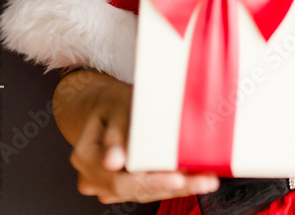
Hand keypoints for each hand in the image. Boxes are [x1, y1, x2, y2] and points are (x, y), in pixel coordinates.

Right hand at [68, 78, 219, 203]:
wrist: (105, 107)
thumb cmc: (115, 102)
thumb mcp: (116, 106)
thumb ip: (115, 133)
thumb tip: (113, 162)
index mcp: (87, 155)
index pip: (118, 178)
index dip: (150, 181)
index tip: (178, 178)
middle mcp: (93, 177)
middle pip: (135, 190)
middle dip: (173, 187)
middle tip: (205, 181)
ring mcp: (107, 185)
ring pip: (145, 193)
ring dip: (178, 188)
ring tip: (207, 180)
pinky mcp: (124, 186)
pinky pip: (148, 190)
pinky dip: (172, 185)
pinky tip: (196, 180)